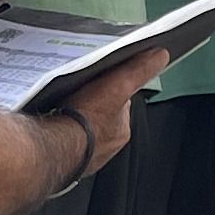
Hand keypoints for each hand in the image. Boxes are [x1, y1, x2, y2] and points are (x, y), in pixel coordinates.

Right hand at [49, 52, 167, 173]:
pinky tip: (54, 122)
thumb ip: (139, 70)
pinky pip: (65, 142)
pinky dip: (61, 133)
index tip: (103, 80)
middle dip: (94, 105)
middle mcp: (106, 145)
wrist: (56, 145)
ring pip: (83, 130)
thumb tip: (160, 56)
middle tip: (80, 91)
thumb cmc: (86, 118)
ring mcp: (85, 153)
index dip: (112, 89)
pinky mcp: (64, 158)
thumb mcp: (120, 84)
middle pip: (103, 117)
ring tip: (65, 104)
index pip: (122, 104)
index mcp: (122, 128)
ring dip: (77, 119)